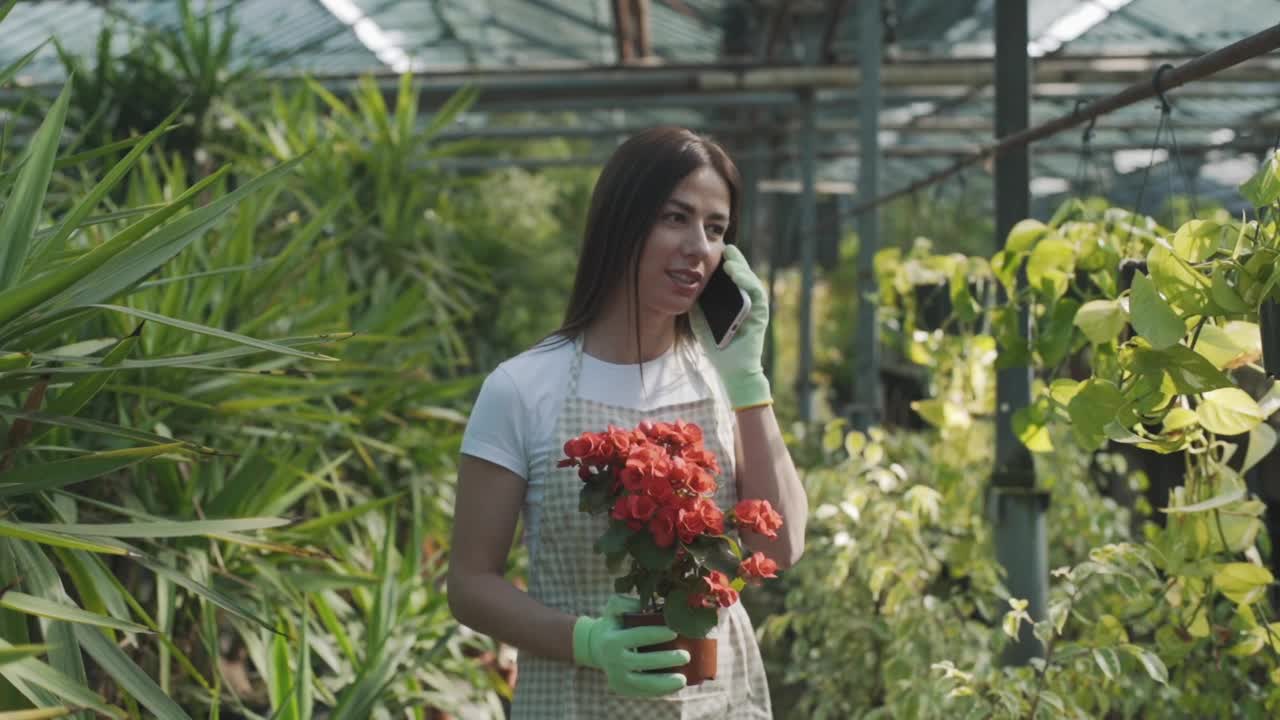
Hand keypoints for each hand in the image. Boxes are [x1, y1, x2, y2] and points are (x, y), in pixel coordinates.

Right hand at [572, 595, 688, 696]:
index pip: (638, 636)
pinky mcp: (623, 689)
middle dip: (667, 660)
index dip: (657, 634)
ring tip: (683, 679)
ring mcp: (617, 678)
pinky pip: (644, 692)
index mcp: (612, 640)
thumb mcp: (614, 608)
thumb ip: (626, 602)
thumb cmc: (613, 624)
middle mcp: (613, 661)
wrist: (597, 647)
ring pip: (644, 683)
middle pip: (644, 662)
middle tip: (686, 656)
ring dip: (665, 682)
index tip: (675, 631)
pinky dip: (661, 691)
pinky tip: (675, 686)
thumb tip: (645, 606)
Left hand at [691, 244, 770, 409]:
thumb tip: (686, 288)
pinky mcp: (761, 314)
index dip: (726, 263)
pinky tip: (735, 273)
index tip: (715, 250)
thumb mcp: (700, 321)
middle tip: (724, 246)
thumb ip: (696, 305)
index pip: (732, 278)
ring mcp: (756, 307)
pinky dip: (746, 281)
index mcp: (734, 302)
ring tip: (728, 257)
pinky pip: (755, 292)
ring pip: (750, 280)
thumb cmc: (717, 346)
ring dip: (741, 267)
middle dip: (735, 260)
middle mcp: (747, 302)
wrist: (731, 369)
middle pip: (742, 275)